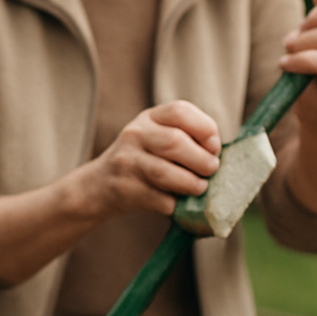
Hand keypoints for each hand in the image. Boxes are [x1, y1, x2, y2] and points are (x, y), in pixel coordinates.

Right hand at [78, 100, 221, 218]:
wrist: (99, 184)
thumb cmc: (142, 160)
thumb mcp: (156, 137)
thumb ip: (185, 137)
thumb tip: (218, 154)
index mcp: (149, 117)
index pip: (180, 111)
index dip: (205, 128)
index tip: (214, 146)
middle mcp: (135, 134)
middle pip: (175, 142)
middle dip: (202, 160)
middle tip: (211, 170)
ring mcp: (127, 162)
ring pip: (165, 172)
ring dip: (191, 183)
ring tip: (199, 187)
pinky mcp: (125, 189)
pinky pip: (159, 199)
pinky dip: (174, 204)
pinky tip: (176, 202)